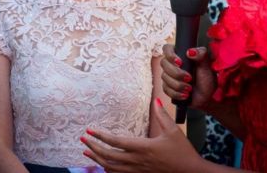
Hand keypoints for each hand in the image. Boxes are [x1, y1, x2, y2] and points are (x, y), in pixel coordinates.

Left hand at [81, 99, 203, 172]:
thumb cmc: (184, 152)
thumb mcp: (174, 131)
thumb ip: (163, 115)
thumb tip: (156, 100)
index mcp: (143, 148)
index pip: (115, 141)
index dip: (100, 136)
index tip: (89, 130)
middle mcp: (137, 161)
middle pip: (108, 156)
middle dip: (93, 148)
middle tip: (82, 140)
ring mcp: (138, 171)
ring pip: (111, 168)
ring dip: (97, 160)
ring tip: (86, 152)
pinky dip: (108, 170)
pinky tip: (103, 165)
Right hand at [161, 45, 215, 109]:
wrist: (206, 97)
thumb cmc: (207, 80)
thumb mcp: (207, 67)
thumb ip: (202, 55)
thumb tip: (190, 51)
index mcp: (180, 55)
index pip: (167, 48)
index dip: (170, 55)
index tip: (180, 63)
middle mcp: (172, 64)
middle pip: (163, 63)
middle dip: (176, 73)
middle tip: (189, 78)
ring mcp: (168, 75)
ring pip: (164, 77)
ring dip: (178, 85)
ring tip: (190, 88)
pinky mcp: (167, 87)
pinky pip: (165, 89)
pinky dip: (176, 93)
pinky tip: (185, 95)